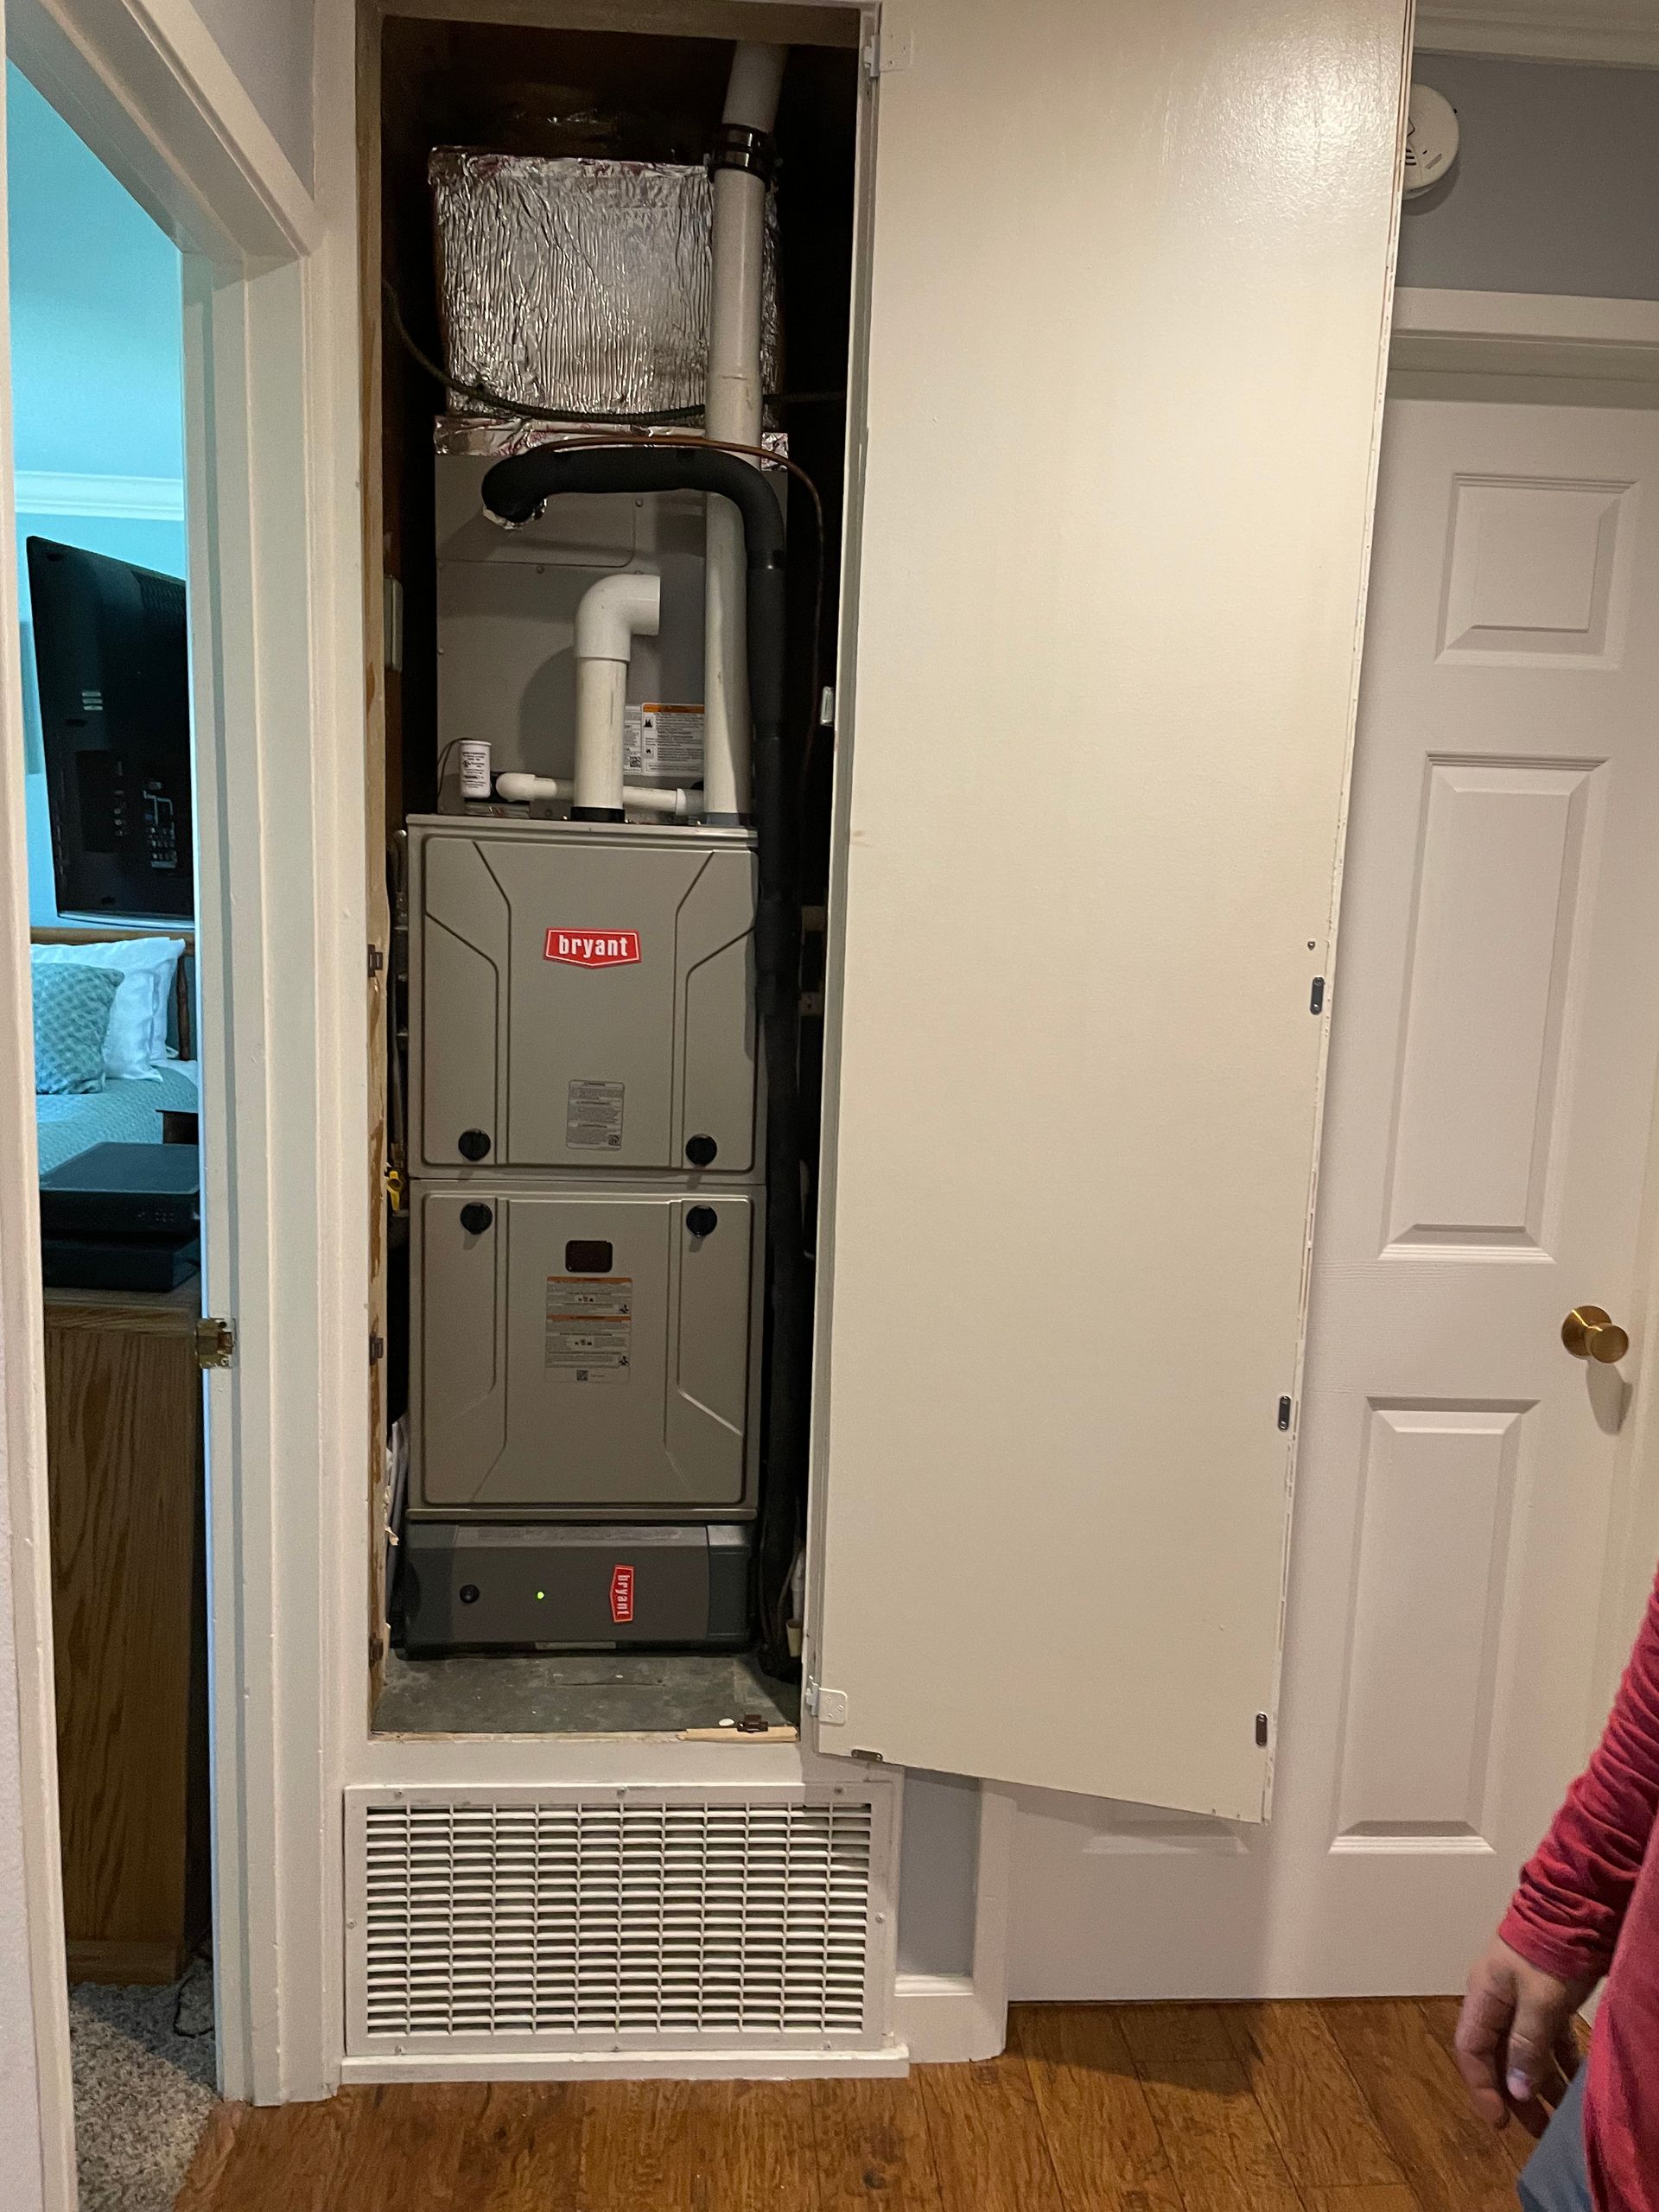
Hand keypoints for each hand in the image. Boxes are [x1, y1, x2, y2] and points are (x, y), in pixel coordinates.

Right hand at [1454, 1933, 1593, 2138]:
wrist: (1574, 1908)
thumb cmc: (1549, 1952)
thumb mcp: (1539, 2001)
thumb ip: (1526, 2045)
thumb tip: (1516, 2091)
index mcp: (1484, 1996)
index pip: (1471, 2050)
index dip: (1482, 2087)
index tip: (1500, 2121)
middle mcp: (1497, 2001)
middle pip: (1497, 2056)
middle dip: (1514, 2094)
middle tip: (1536, 2129)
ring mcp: (1521, 1999)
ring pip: (1524, 2051)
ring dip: (1539, 2084)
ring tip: (1558, 2118)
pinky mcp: (1546, 1998)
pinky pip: (1547, 2040)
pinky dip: (1558, 2063)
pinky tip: (1574, 2084)